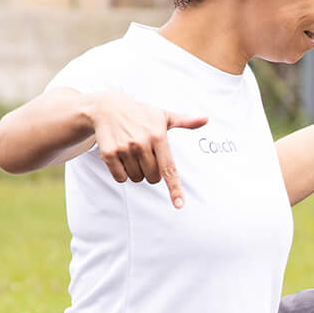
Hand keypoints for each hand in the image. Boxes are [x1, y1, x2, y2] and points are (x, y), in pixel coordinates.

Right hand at [88, 92, 212, 206]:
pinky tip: (121, 156)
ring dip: (136, 171)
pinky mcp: (108, 154)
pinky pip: (120, 177)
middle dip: (151, 172)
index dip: (175, 188)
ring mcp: (124, 149)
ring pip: (137, 178)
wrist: (107, 108)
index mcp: (158, 135)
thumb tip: (206, 119)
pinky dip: (122, 173)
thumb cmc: (140, 114)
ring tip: (132, 153)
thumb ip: (185, 121)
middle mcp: (141, 143)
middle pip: (153, 178)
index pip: (169, 168)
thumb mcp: (163, 116)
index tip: (179, 204)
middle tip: (146, 155)